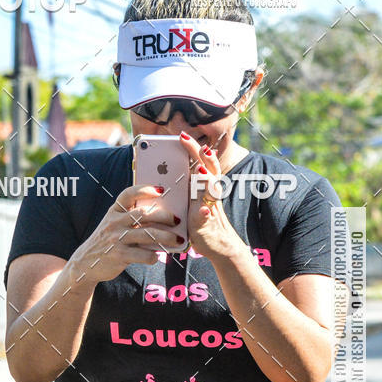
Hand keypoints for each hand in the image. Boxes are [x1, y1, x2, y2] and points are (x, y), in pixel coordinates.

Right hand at [70, 184, 185, 283]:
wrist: (87, 263)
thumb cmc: (107, 241)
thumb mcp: (113, 225)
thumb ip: (129, 218)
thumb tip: (160, 215)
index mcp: (114, 211)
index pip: (129, 194)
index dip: (145, 189)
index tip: (161, 190)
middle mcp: (115, 223)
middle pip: (144, 214)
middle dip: (165, 216)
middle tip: (177, 220)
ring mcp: (116, 239)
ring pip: (148, 234)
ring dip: (167, 237)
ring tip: (178, 239)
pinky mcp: (119, 256)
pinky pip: (143, 255)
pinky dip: (153, 256)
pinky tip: (156, 256)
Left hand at [178, 132, 242, 259]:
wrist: (218, 246)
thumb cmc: (201, 222)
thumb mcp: (190, 201)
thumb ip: (184, 187)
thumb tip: (163, 174)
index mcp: (203, 186)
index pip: (200, 162)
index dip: (193, 148)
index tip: (182, 135)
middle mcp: (209, 193)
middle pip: (208, 169)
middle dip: (200, 155)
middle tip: (188, 140)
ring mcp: (209, 207)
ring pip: (211, 189)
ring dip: (205, 179)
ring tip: (198, 170)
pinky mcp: (206, 225)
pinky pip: (206, 218)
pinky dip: (204, 214)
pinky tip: (202, 211)